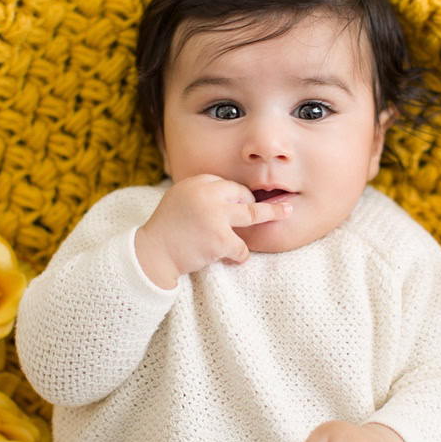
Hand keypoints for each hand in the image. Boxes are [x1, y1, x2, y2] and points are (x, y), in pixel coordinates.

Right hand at [137, 174, 290, 277]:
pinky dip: (239, 255)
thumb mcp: (180, 198)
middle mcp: (207, 194)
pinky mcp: (220, 238)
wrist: (152, 253)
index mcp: (197, 182)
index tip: (248, 201)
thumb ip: (202, 193)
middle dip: (256, 204)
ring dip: (271, 215)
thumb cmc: (167, 228)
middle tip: (281, 207)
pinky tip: (231, 259)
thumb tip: (231, 193)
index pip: (227, 184)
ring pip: (253, 214)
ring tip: (287, 212)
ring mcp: (215, 215)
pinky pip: (242, 246)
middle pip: (243, 194)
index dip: (238, 196)